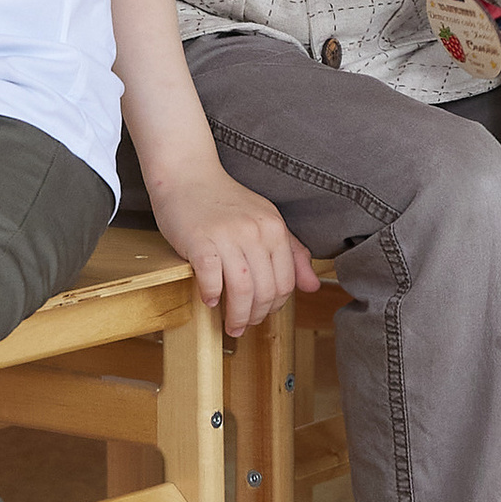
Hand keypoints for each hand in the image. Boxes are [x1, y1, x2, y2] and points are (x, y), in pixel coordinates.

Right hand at [148, 163, 319, 336]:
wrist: (188, 176)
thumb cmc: (225, 202)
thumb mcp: (266, 220)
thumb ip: (293, 253)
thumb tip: (313, 287)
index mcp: (275, 228)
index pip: (285, 281)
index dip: (276, 305)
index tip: (264, 313)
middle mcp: (255, 232)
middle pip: (266, 290)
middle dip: (257, 316)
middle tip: (245, 325)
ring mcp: (227, 236)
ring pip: (242, 290)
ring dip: (237, 315)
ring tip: (232, 325)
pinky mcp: (200, 242)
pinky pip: (211, 280)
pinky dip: (212, 296)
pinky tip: (210, 300)